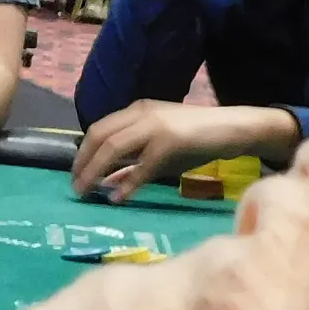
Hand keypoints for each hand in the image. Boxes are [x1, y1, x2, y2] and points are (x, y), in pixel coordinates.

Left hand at [71, 101, 298, 200]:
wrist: (234, 127)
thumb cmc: (196, 139)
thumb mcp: (159, 149)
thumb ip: (133, 162)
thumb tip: (106, 182)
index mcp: (136, 111)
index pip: (97, 129)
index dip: (82, 153)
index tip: (74, 174)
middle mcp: (141, 114)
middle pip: (99, 136)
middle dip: (82, 163)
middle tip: (75, 187)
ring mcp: (155, 126)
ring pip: (114, 148)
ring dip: (95, 171)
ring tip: (85, 192)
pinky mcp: (170, 142)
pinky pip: (142, 166)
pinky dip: (127, 183)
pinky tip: (118, 198)